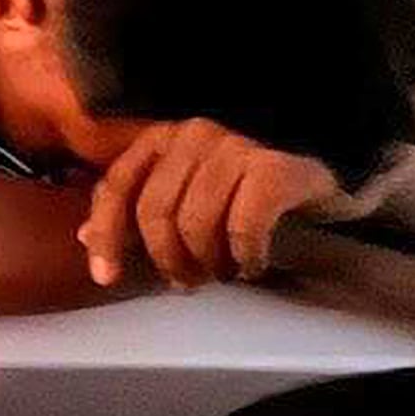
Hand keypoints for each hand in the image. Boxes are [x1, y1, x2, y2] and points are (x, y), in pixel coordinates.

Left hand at [80, 119, 342, 288]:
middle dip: (168, 260)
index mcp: (163, 138)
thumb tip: (86, 237)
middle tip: (190, 282)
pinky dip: (244, 257)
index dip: (106, 234)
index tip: (106, 277)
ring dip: (209, 263)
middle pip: (155, 214)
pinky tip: (252, 265)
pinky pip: (243, 228)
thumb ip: (138, 209)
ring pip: (196, 225)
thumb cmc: (246, 186)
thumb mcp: (188, 193)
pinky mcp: (274, 169)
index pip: (117, 186)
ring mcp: (235, 146)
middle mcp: (193, 133)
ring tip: (225, 272)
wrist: (328, 166)